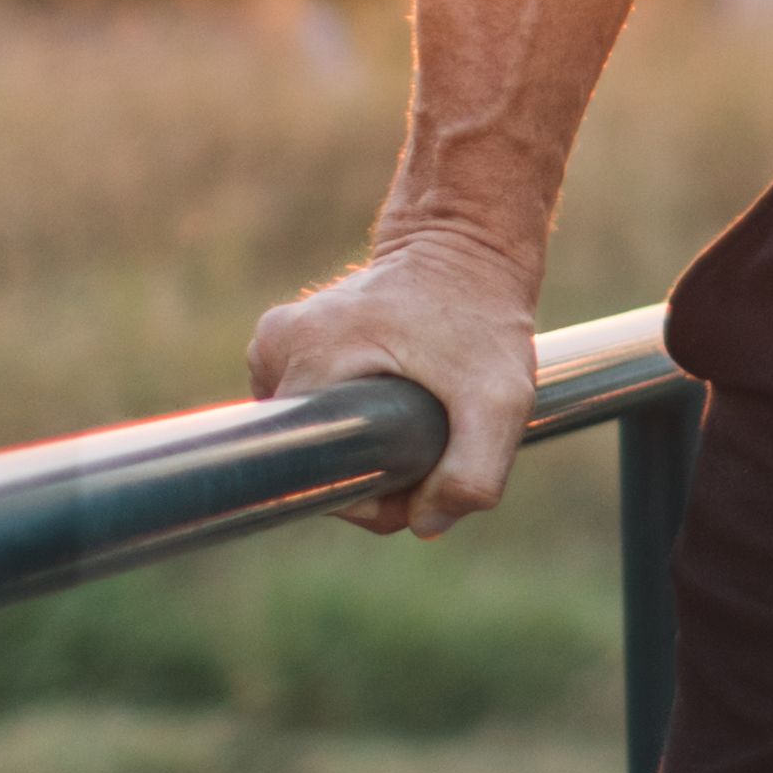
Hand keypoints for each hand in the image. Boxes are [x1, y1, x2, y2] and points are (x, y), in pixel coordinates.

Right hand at [249, 227, 545, 535]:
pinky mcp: (284, 343)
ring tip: (411, 411)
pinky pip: (309, 413)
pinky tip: (387, 397)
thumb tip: (423, 524)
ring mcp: (273, 344)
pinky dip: (348, 419)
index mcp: (305, 357)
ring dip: (360, 445)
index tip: (423, 469)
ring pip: (312, 439)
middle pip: (314, 457)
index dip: (374, 494)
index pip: (320, 471)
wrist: (466, 247)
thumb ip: (474, 471)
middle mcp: (274, 349)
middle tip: (430, 437)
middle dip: (373, 469)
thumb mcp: (499, 397)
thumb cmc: (482, 321)